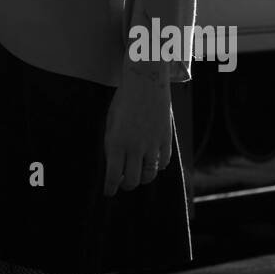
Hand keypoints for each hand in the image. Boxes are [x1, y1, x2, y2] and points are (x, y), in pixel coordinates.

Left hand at [104, 67, 171, 195]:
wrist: (145, 81)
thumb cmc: (124, 100)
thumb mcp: (111, 122)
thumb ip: (113, 145)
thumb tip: (114, 166)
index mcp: (116, 142)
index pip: (113, 176)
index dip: (110, 188)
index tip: (108, 192)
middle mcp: (135, 146)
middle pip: (132, 180)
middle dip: (126, 185)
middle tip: (123, 182)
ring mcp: (152, 144)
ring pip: (149, 175)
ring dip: (142, 178)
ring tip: (137, 174)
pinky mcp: (165, 139)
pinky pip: (163, 163)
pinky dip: (157, 166)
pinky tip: (152, 162)